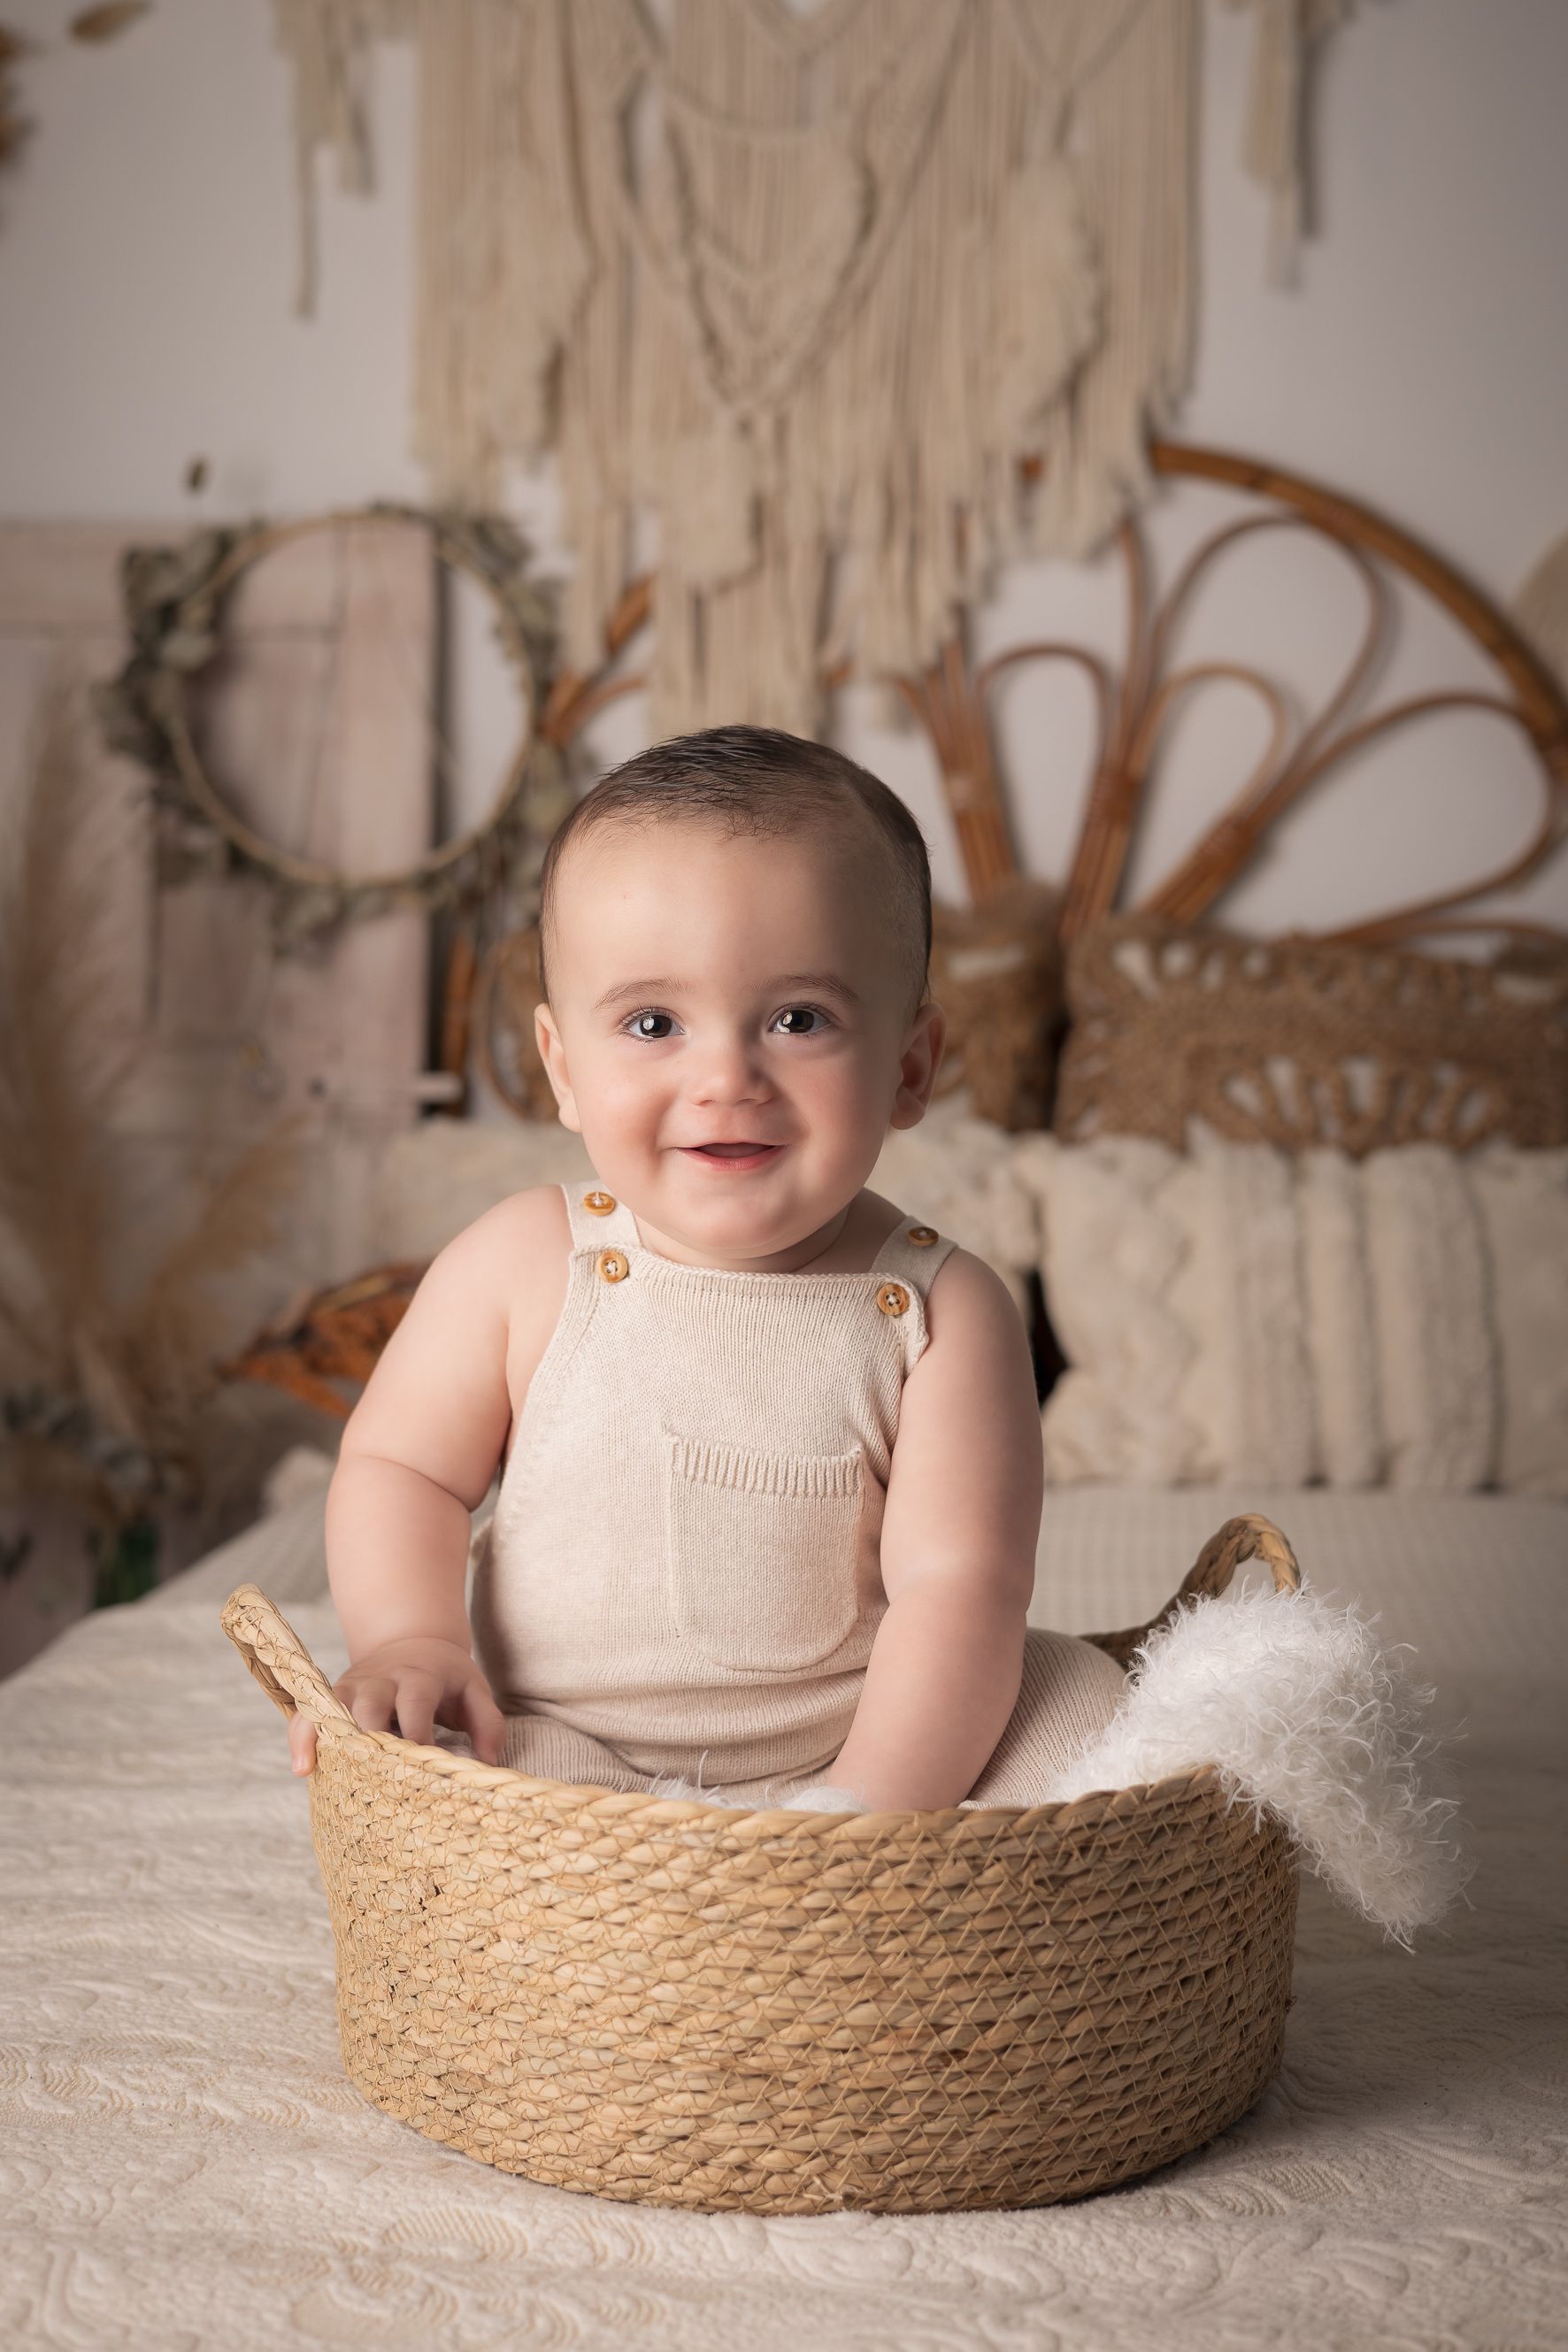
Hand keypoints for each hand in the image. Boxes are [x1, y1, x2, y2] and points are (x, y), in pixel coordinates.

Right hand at [287, 1635, 506, 1775]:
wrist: (412, 1639)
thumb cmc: (446, 1677)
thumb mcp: (474, 1690)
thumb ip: (488, 1724)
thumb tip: (488, 1764)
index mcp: (419, 1677)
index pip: (415, 1706)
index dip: (417, 1739)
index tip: (423, 1773)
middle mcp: (382, 1679)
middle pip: (370, 1709)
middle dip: (372, 1746)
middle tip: (377, 1786)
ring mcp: (353, 1686)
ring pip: (335, 1710)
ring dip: (331, 1742)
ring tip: (326, 1777)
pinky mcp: (334, 1695)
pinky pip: (310, 1713)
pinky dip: (303, 1737)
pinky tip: (303, 1769)